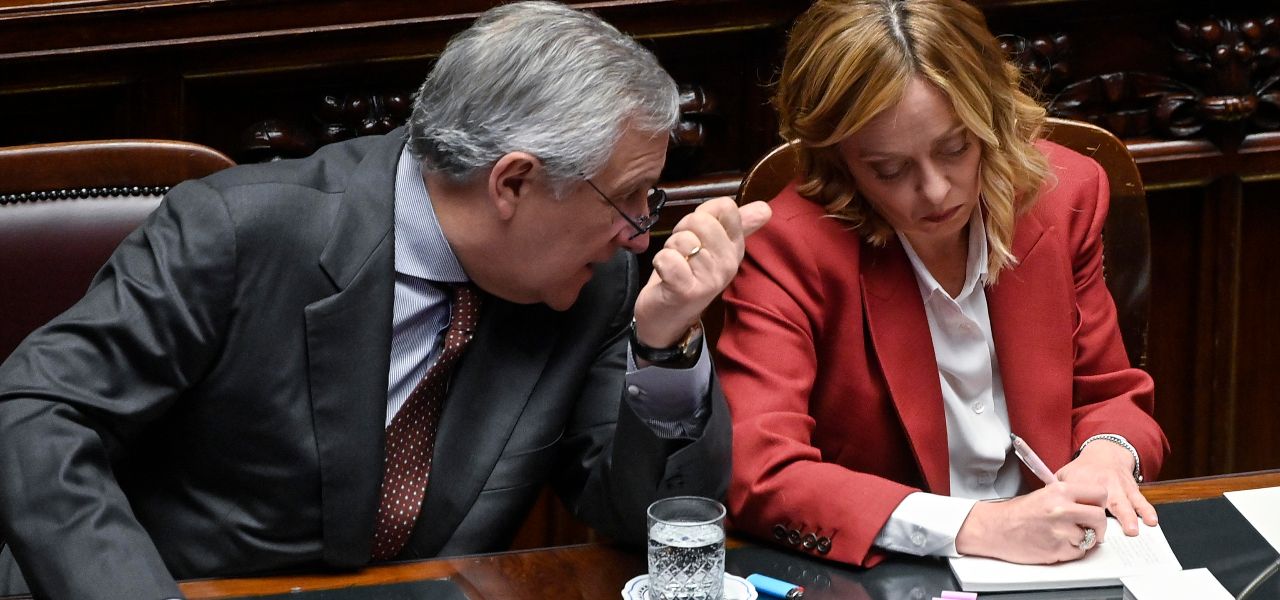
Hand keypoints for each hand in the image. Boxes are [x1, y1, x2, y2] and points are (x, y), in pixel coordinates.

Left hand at [632, 197, 771, 346]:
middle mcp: (729, 263)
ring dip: (670, 249)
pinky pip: (669, 258)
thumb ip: (737, 224)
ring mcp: (710, 279)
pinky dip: (661, 261)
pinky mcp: (687, 291)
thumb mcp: (713, 246)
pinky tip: (666, 274)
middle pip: (701, 220)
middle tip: (682, 252)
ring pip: (683, 239)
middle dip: (682, 231)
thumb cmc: (688, 274)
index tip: (698, 233)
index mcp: (735, 247)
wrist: (668, 318)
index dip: (703, 213)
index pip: (725, 207)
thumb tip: (766, 208)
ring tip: (675, 266)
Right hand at [956, 482, 1108, 563]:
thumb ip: (1070, 498)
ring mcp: (1060, 530)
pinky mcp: (1057, 549)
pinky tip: (1057, 544)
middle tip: (1092, 528)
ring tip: (1065, 536)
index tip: (1095, 509)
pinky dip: (1071, 551)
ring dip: (1083, 540)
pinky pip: (1078, 552)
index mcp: (1060, 491)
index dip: (1099, 503)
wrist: (994, 529)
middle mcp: (1062, 509)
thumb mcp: (1045, 495)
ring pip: (1091, 538)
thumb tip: (1092, 506)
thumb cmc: (1016, 513)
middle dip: (1099, 526)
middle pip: (1100, 518)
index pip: (1099, 493)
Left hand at [1056, 440, 1156, 536]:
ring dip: (1130, 516)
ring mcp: (1118, 485)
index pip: (1078, 499)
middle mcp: (1101, 482)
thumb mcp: (1063, 475)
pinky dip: (1147, 510)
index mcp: (1080, 480)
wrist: (1105, 452)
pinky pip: (1140, 499)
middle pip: (1104, 499)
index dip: (1079, 513)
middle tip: (1108, 531)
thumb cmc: (1082, 470)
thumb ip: (1054, 491)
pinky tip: (1151, 520)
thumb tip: (1040, 508)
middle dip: (1106, 515)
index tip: (1079, 528)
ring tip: (1133, 530)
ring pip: (1125, 501)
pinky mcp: (1131, 488)